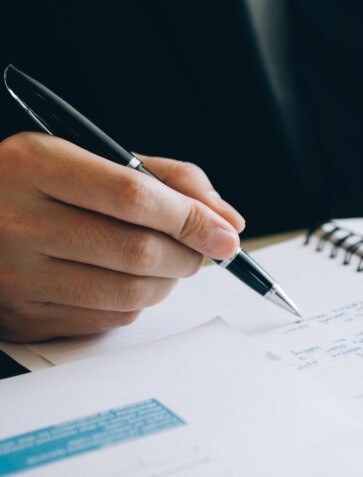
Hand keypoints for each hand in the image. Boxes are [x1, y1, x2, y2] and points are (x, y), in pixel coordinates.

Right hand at [0, 132, 245, 341]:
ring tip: (170, 263)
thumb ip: (164, 177)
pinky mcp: (20, 317)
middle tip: (202, 249)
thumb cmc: (37, 185)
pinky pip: (106, 320)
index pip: (133, 196)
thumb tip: (227, 219)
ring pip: (128, 293)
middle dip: (188, 254)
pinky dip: (136, 303)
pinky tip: (129, 281)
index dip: (191, 218)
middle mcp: (18, 221)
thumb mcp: (89, 156)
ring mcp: (15, 275)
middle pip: (137, 251)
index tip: (227, 233)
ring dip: (169, 282)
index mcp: (35, 166)